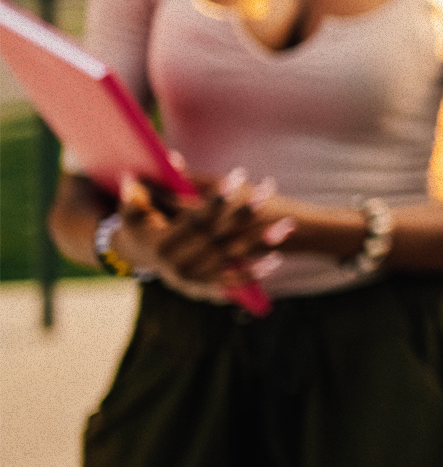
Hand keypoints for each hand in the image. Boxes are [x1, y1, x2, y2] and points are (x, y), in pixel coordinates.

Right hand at [116, 171, 289, 300]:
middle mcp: (177, 264)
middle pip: (219, 236)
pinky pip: (232, 281)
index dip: (217, 198)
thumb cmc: (139, 225)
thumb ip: (137, 196)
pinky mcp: (203, 289)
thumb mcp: (132, 212)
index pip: (195, 219)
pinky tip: (275, 259)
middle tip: (268, 194)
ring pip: (231, 257)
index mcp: (161, 244)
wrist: (138, 258)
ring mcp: (192, 278)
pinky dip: (253, 272)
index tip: (238, 178)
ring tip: (286, 225)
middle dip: (245, 214)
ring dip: (260, 243)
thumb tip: (134, 177)